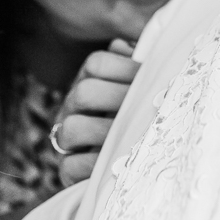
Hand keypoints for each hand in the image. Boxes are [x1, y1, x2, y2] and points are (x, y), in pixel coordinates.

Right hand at [55, 39, 138, 186]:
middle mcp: (74, 106)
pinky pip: (69, 166)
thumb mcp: (143, 87)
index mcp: (91, 81)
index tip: (152, 78)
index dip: (125, 67)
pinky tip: (117, 164)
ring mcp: (67, 137)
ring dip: (105, 132)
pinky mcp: (67, 170)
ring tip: (133, 136)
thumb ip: (141, 65)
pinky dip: (92, 166)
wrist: (134, 166)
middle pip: (84, 92)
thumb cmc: (144, 116)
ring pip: (71, 128)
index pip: (96, 64)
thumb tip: (141, 49)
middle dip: (118, 99)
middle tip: (145, 108)